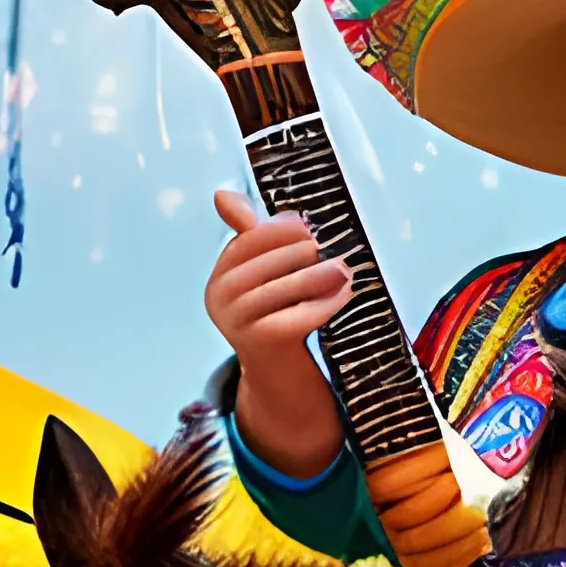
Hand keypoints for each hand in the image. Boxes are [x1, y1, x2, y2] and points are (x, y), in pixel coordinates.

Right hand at [206, 189, 347, 477]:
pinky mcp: (261, 341)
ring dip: (321, 276)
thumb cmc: (275, 312)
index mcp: (219, 276)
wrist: (276, 373)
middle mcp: (220, 298)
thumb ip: (251, 234)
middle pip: (271, 262)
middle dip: (303, 254)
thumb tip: (222, 194)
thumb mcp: (259, 272)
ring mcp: (237, 322)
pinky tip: (346, 293)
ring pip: (288, 287)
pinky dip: (327, 303)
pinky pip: (300, 314)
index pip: (250, 240)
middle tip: (329, 252)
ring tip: (345, 270)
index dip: (281, 230)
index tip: (307, 228)